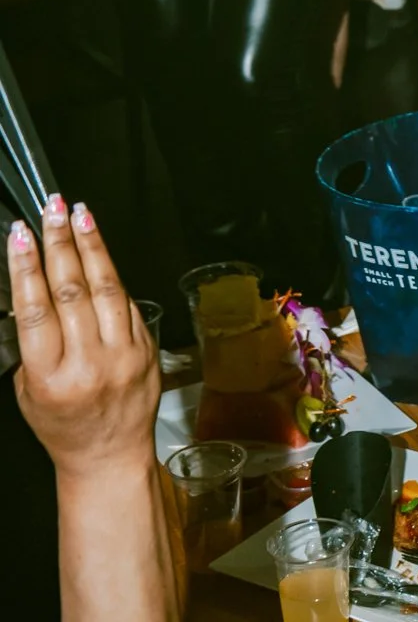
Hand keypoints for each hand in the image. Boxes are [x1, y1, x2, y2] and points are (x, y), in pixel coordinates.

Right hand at [7, 199, 158, 481]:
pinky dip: (112, 273)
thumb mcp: (29, 392)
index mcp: (50, 378)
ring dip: (91, 245)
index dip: (27, 268)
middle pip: (72, 291)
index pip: (36, 312)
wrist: (109, 456)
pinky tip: (100, 250)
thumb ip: (33, 344)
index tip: (21, 235)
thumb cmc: (63, 425)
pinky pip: (129, 302)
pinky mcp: (147, 348)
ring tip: (79, 215)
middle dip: (60, 243)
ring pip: (106, 287)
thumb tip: (32, 288)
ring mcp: (122, 355)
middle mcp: (87, 365)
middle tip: (52, 208)